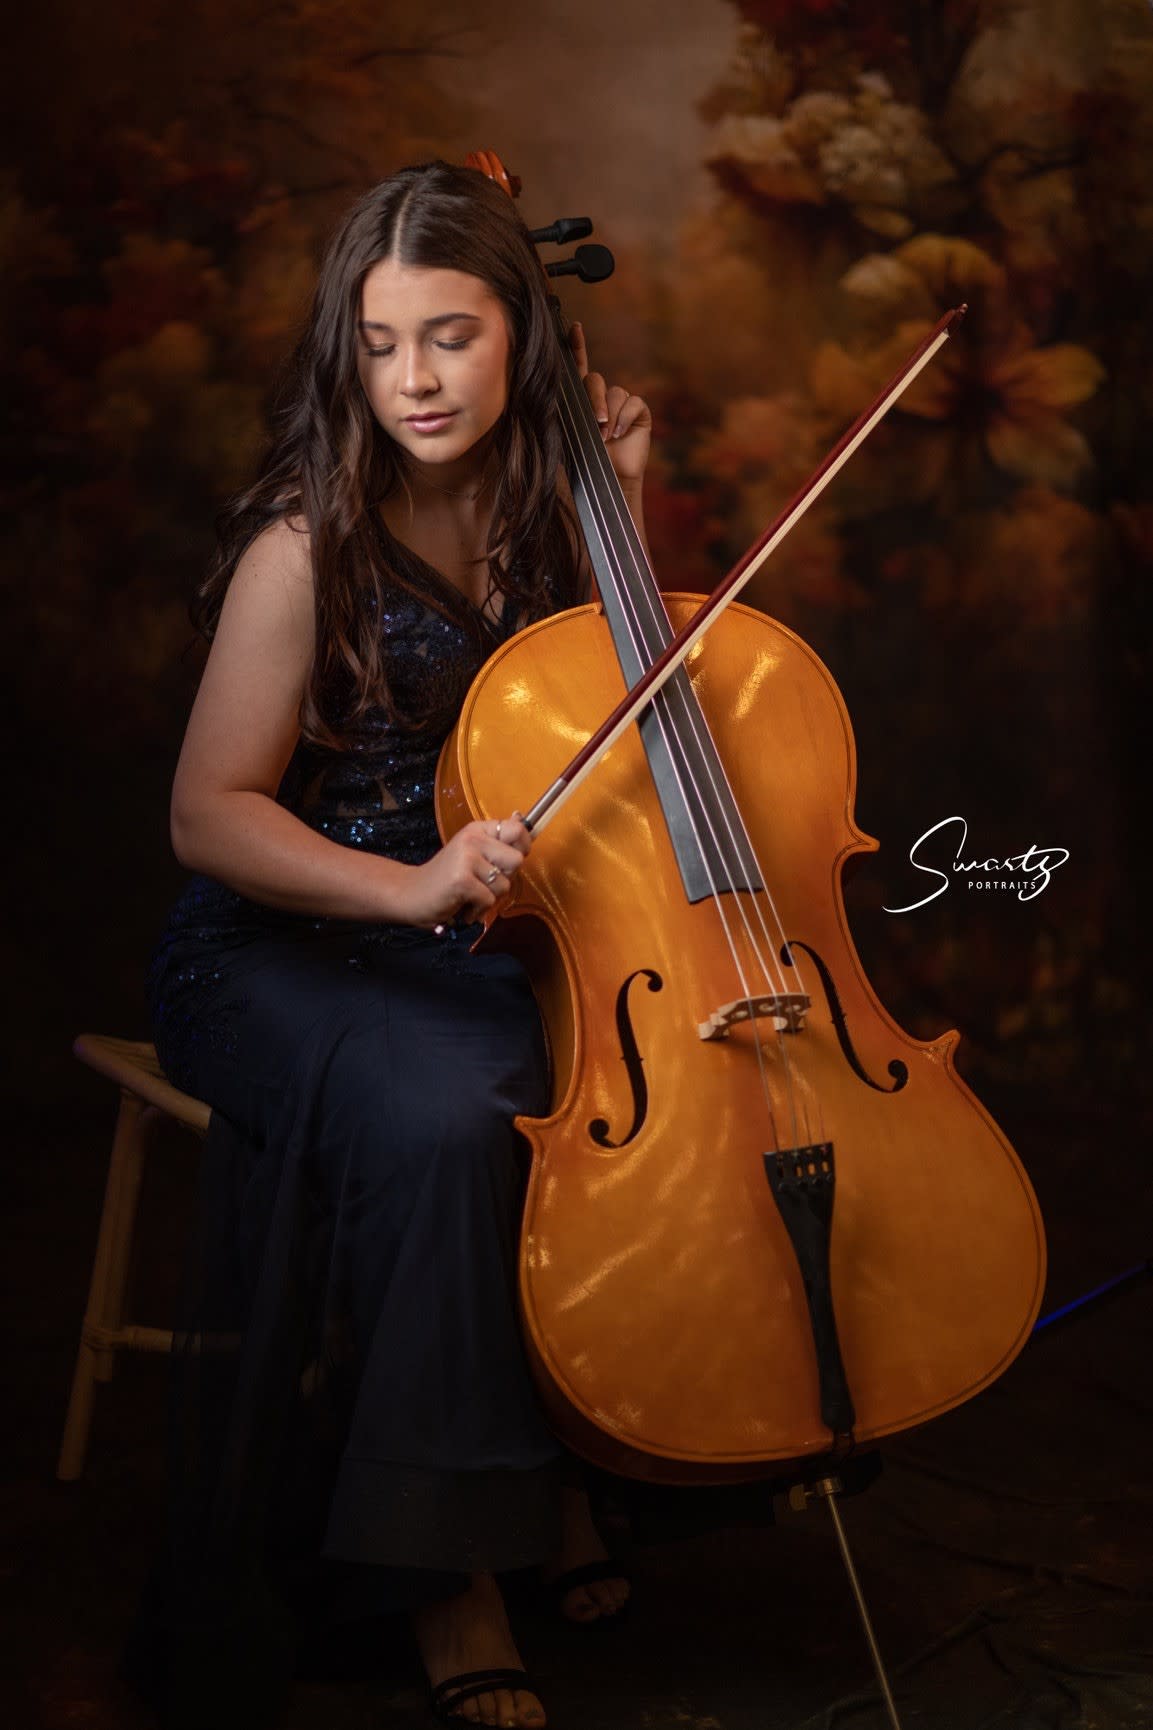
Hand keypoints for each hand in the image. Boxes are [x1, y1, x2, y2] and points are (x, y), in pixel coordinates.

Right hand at [407, 814, 531, 927]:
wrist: (410, 894)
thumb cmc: (446, 878)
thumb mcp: (472, 853)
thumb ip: (497, 842)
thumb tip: (522, 818)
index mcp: (477, 830)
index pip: (518, 829)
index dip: (522, 847)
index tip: (505, 861)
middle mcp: (472, 839)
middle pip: (516, 860)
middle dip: (504, 879)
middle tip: (481, 883)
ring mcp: (466, 858)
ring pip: (504, 885)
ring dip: (489, 898)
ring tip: (469, 895)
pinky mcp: (461, 880)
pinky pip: (489, 900)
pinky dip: (477, 910)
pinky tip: (462, 905)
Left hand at [568, 322, 650, 489]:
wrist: (606, 484)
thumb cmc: (583, 463)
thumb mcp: (566, 435)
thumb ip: (562, 412)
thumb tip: (548, 390)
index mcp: (579, 401)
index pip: (576, 369)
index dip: (576, 348)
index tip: (575, 328)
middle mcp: (600, 398)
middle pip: (595, 380)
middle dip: (595, 400)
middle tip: (597, 424)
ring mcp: (620, 405)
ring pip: (615, 393)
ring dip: (610, 415)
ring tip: (606, 438)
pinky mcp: (638, 413)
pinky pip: (633, 403)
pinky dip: (626, 418)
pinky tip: (620, 434)